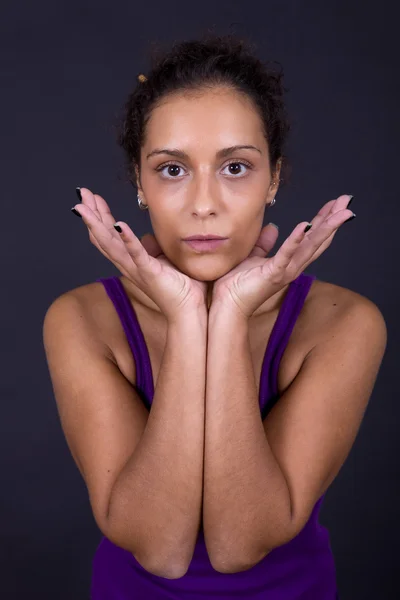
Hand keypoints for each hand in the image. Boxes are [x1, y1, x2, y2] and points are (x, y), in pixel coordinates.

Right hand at [72, 188, 207, 321]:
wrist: (188, 310)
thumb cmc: (179, 288)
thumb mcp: (163, 260)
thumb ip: (153, 249)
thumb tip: (149, 238)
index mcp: (131, 261)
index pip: (110, 234)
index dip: (100, 215)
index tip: (92, 198)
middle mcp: (128, 265)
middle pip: (104, 236)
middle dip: (92, 214)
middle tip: (81, 193)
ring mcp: (137, 269)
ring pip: (111, 244)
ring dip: (98, 224)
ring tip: (86, 207)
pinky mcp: (150, 272)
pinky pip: (136, 254)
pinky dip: (128, 239)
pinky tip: (120, 225)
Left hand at [209, 194, 354, 318]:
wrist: (227, 305)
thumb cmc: (237, 285)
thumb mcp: (253, 257)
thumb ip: (264, 244)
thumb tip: (273, 227)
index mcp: (288, 262)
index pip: (310, 237)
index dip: (323, 219)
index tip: (336, 203)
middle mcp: (292, 267)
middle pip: (318, 240)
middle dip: (332, 220)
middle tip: (347, 201)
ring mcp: (285, 271)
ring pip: (310, 246)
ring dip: (325, 227)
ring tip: (340, 212)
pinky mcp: (273, 274)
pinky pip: (286, 254)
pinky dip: (295, 240)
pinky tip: (304, 225)